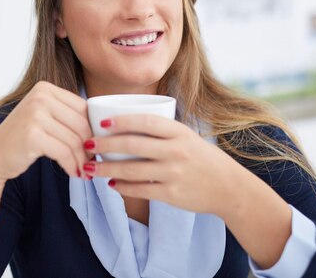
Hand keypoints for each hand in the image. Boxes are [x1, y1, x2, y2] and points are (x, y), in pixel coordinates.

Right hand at [0, 81, 93, 182]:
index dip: (93, 128)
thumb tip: (103, 126)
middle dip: (90, 146)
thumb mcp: (44, 117)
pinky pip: (64, 152)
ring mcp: (35, 115)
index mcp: (45, 88)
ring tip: (84, 171)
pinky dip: (72, 165)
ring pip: (74, 140)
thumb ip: (67, 114)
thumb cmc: (23, 139)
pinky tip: (73, 173)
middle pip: (81, 124)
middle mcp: (40, 97)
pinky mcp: (33, 135)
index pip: (83, 107)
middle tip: (92, 162)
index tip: (95, 145)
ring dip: (82, 160)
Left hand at [82, 114, 242, 215]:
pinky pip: (141, 190)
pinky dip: (123, 187)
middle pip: (134, 145)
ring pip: (132, 170)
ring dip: (107, 170)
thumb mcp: (185, 136)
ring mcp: (174, 174)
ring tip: (90, 169)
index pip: (146, 122)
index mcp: (179, 132)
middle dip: (106, 145)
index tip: (101, 122)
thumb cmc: (199, 157)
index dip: (122, 121)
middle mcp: (176, 151)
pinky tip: (112, 185)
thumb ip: (159, 130)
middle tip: (87, 145)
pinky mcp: (172, 194)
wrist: (228, 187)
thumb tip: (119, 124)